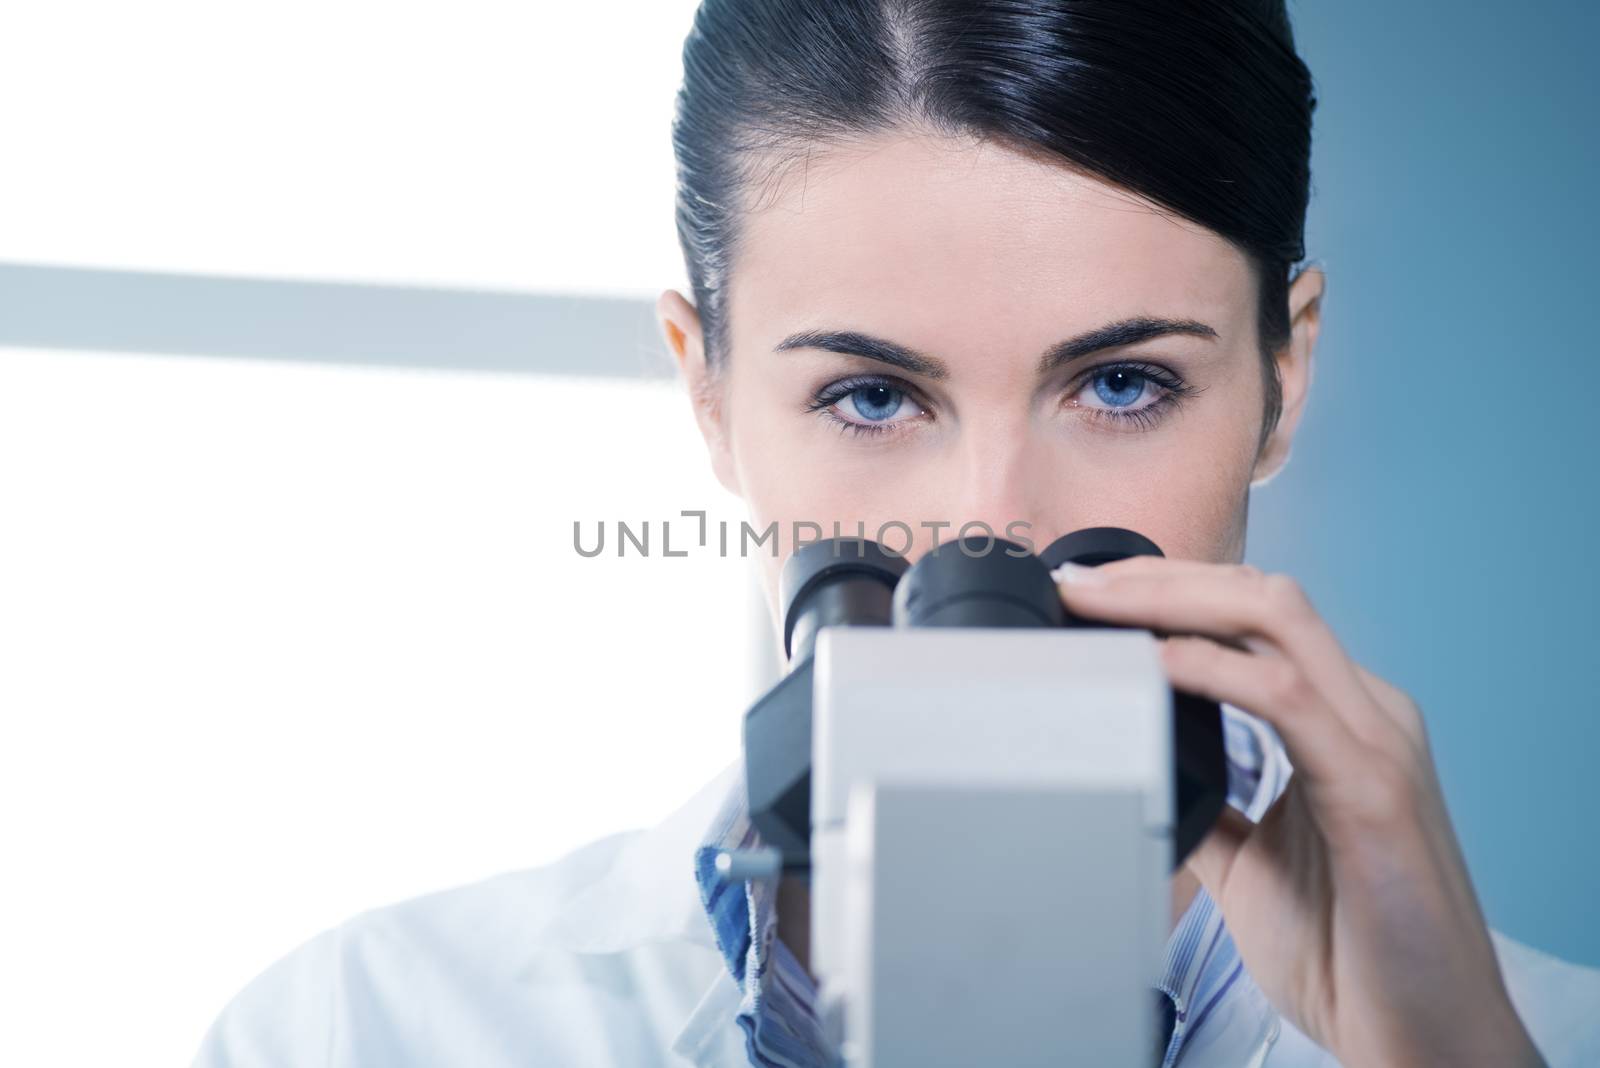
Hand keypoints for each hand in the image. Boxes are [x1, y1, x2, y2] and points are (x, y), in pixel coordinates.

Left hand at [1054, 556, 1543, 1067]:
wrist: (1424, 1035)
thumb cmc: (1351, 949)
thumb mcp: (1252, 863)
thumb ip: (1210, 807)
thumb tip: (1143, 776)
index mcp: (1340, 721)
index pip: (1252, 618)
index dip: (1170, 591)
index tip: (1089, 594)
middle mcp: (1364, 712)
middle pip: (1259, 595)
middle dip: (1160, 575)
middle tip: (1076, 581)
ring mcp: (1375, 741)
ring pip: (1276, 618)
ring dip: (1175, 599)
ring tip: (1099, 602)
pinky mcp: (1373, 788)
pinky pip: (1284, 698)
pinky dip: (1212, 668)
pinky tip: (1155, 663)